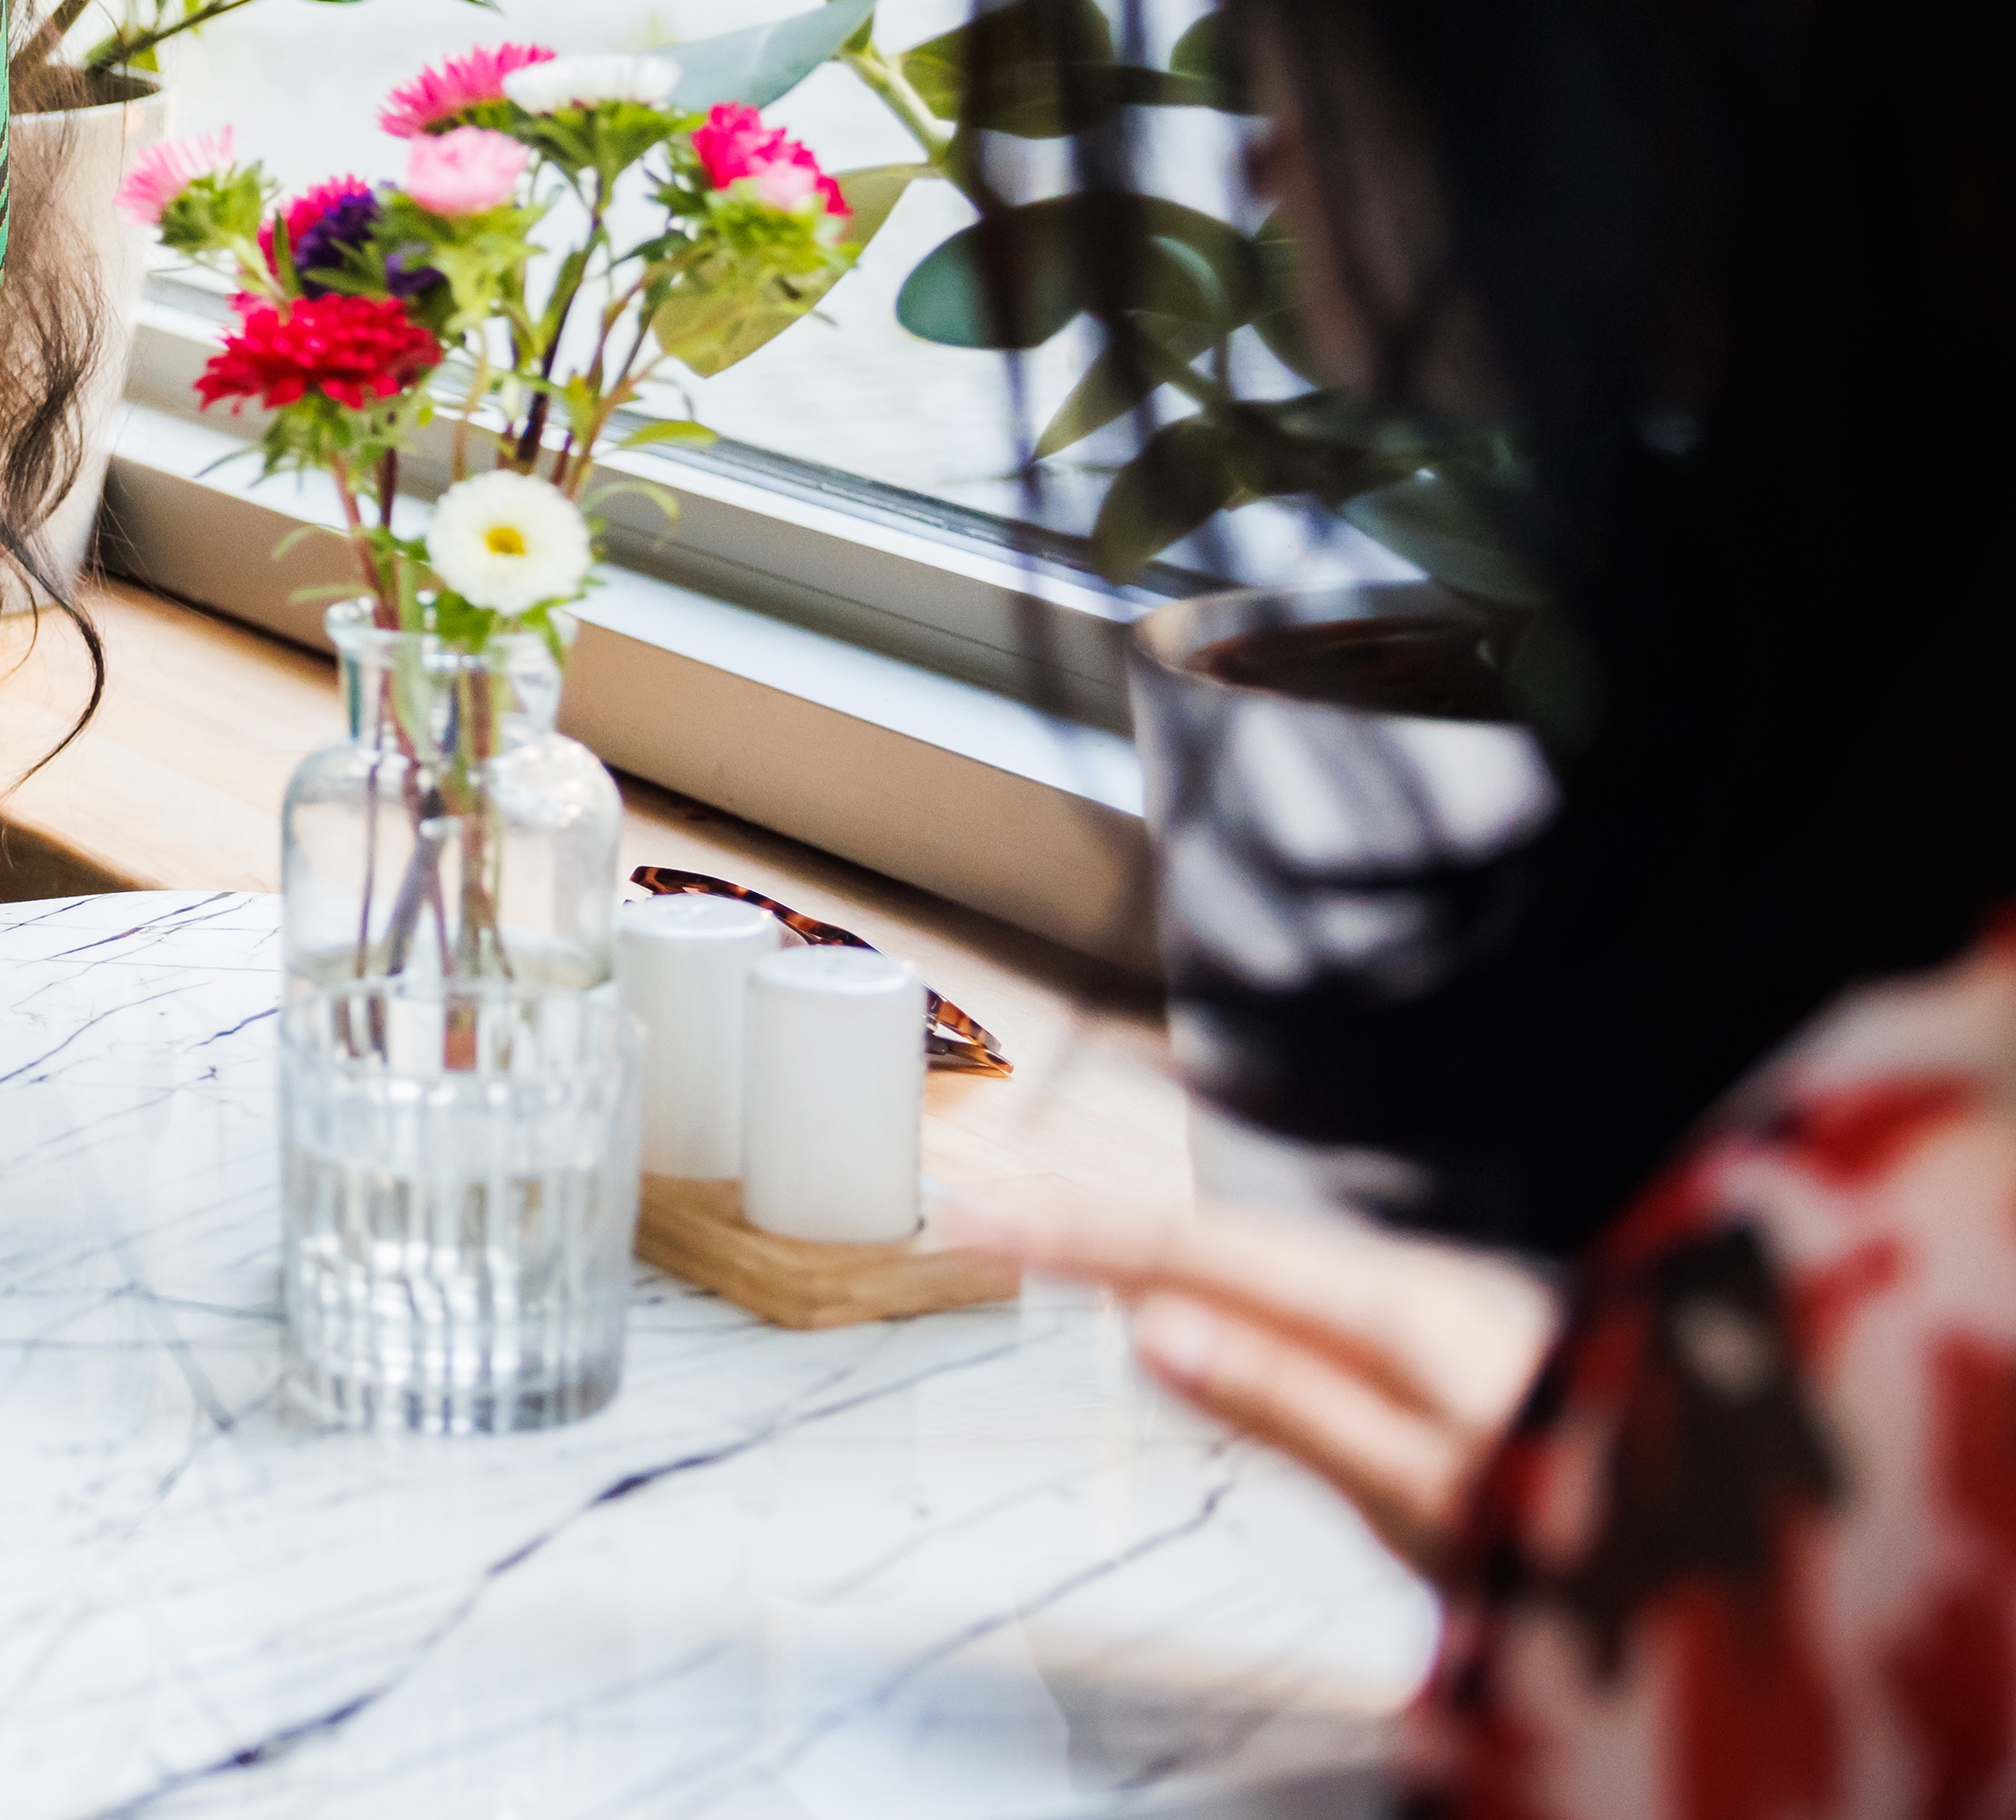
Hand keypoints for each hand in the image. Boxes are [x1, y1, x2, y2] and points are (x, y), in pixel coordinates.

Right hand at [950, 1182, 1561, 1569]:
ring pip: (1256, 1253)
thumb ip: (1294, 1403)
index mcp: (1391, 1306)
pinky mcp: (1454, 1340)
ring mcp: (1434, 1305)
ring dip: (1144, 1237)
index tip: (974, 1213)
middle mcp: (1409, 1282)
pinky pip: (1299, 1282)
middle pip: (1215, 1233)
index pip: (1193, 1251)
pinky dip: (1216, 1269)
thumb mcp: (1436, 1489)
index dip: (1073, 1233)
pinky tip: (1193, 1284)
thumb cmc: (1602, 1518)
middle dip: (1089, 1215)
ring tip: (1049, 1226)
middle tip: (977, 1201)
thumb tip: (1156, 1329)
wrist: (1746, 1511)